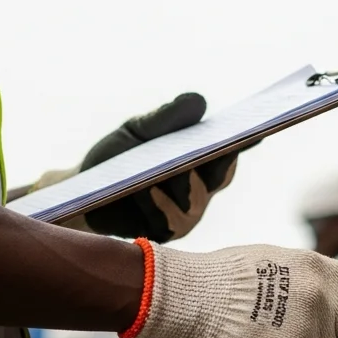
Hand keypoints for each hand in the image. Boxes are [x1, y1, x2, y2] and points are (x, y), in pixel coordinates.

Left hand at [79, 94, 237, 242]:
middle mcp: (199, 193)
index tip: (255, 130)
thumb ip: (167, 117)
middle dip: (212, 161)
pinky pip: (167, 219)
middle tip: (209, 146)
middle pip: (218, 177)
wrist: (82, 193)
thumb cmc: (115, 160)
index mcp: (199, 166)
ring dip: (177, 184)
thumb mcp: (139, 131)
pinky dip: (155, 202)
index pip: (228, 154)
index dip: (243, 143)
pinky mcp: (164, 235)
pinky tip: (143, 190)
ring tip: (157, 171)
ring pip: (192, 200)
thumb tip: (200, 102)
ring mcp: (185, 217)